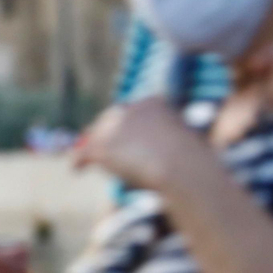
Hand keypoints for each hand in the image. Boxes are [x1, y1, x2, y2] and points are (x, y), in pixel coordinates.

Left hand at [74, 97, 205, 192]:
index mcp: (152, 103)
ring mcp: (113, 126)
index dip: (125, 127)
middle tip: (100, 148)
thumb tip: (164, 159)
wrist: (184, 169)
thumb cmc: (195, 165)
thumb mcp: (189, 146)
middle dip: (104, 133)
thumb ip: (170, 145)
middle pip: (108, 120)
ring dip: (94, 150)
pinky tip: (77, 169)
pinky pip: (83, 153)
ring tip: (89, 162)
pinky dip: (79, 161)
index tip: (124, 139)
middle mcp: (129, 108)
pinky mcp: (101, 145)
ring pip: (96, 137)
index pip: (130, 113)